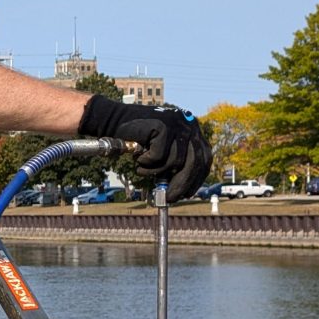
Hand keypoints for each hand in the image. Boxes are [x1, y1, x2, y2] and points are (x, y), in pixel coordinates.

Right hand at [75, 96, 212, 201]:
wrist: (113, 120)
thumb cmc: (137, 140)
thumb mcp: (162, 153)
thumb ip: (176, 164)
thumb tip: (184, 190)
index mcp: (193, 129)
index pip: (204, 158)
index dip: (197, 178)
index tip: (188, 193)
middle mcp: (189, 123)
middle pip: (195, 162)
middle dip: (182, 184)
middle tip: (169, 198)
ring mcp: (177, 123)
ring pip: (176, 161)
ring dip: (156, 171)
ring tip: (142, 169)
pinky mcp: (163, 125)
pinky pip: (160, 156)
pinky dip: (147, 162)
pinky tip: (138, 157)